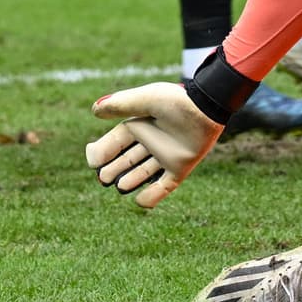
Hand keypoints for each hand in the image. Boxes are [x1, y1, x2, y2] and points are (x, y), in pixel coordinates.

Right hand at [86, 82, 224, 208]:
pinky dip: (152, 196)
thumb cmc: (176, 101)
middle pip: (126, 159)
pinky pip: (164, 186)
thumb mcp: (145, 100)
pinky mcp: (180, 167)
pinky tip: (140, 201)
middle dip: (113, 169)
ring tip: (119, 186)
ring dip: (130, 181)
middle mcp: (151, 141)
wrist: (207, 107)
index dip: (103, 152)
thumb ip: (121, 105)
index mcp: (140, 125)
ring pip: (142, 173)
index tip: (93, 161)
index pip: (115, 142)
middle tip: (103, 179)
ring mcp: (165, 156)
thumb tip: (94, 110)